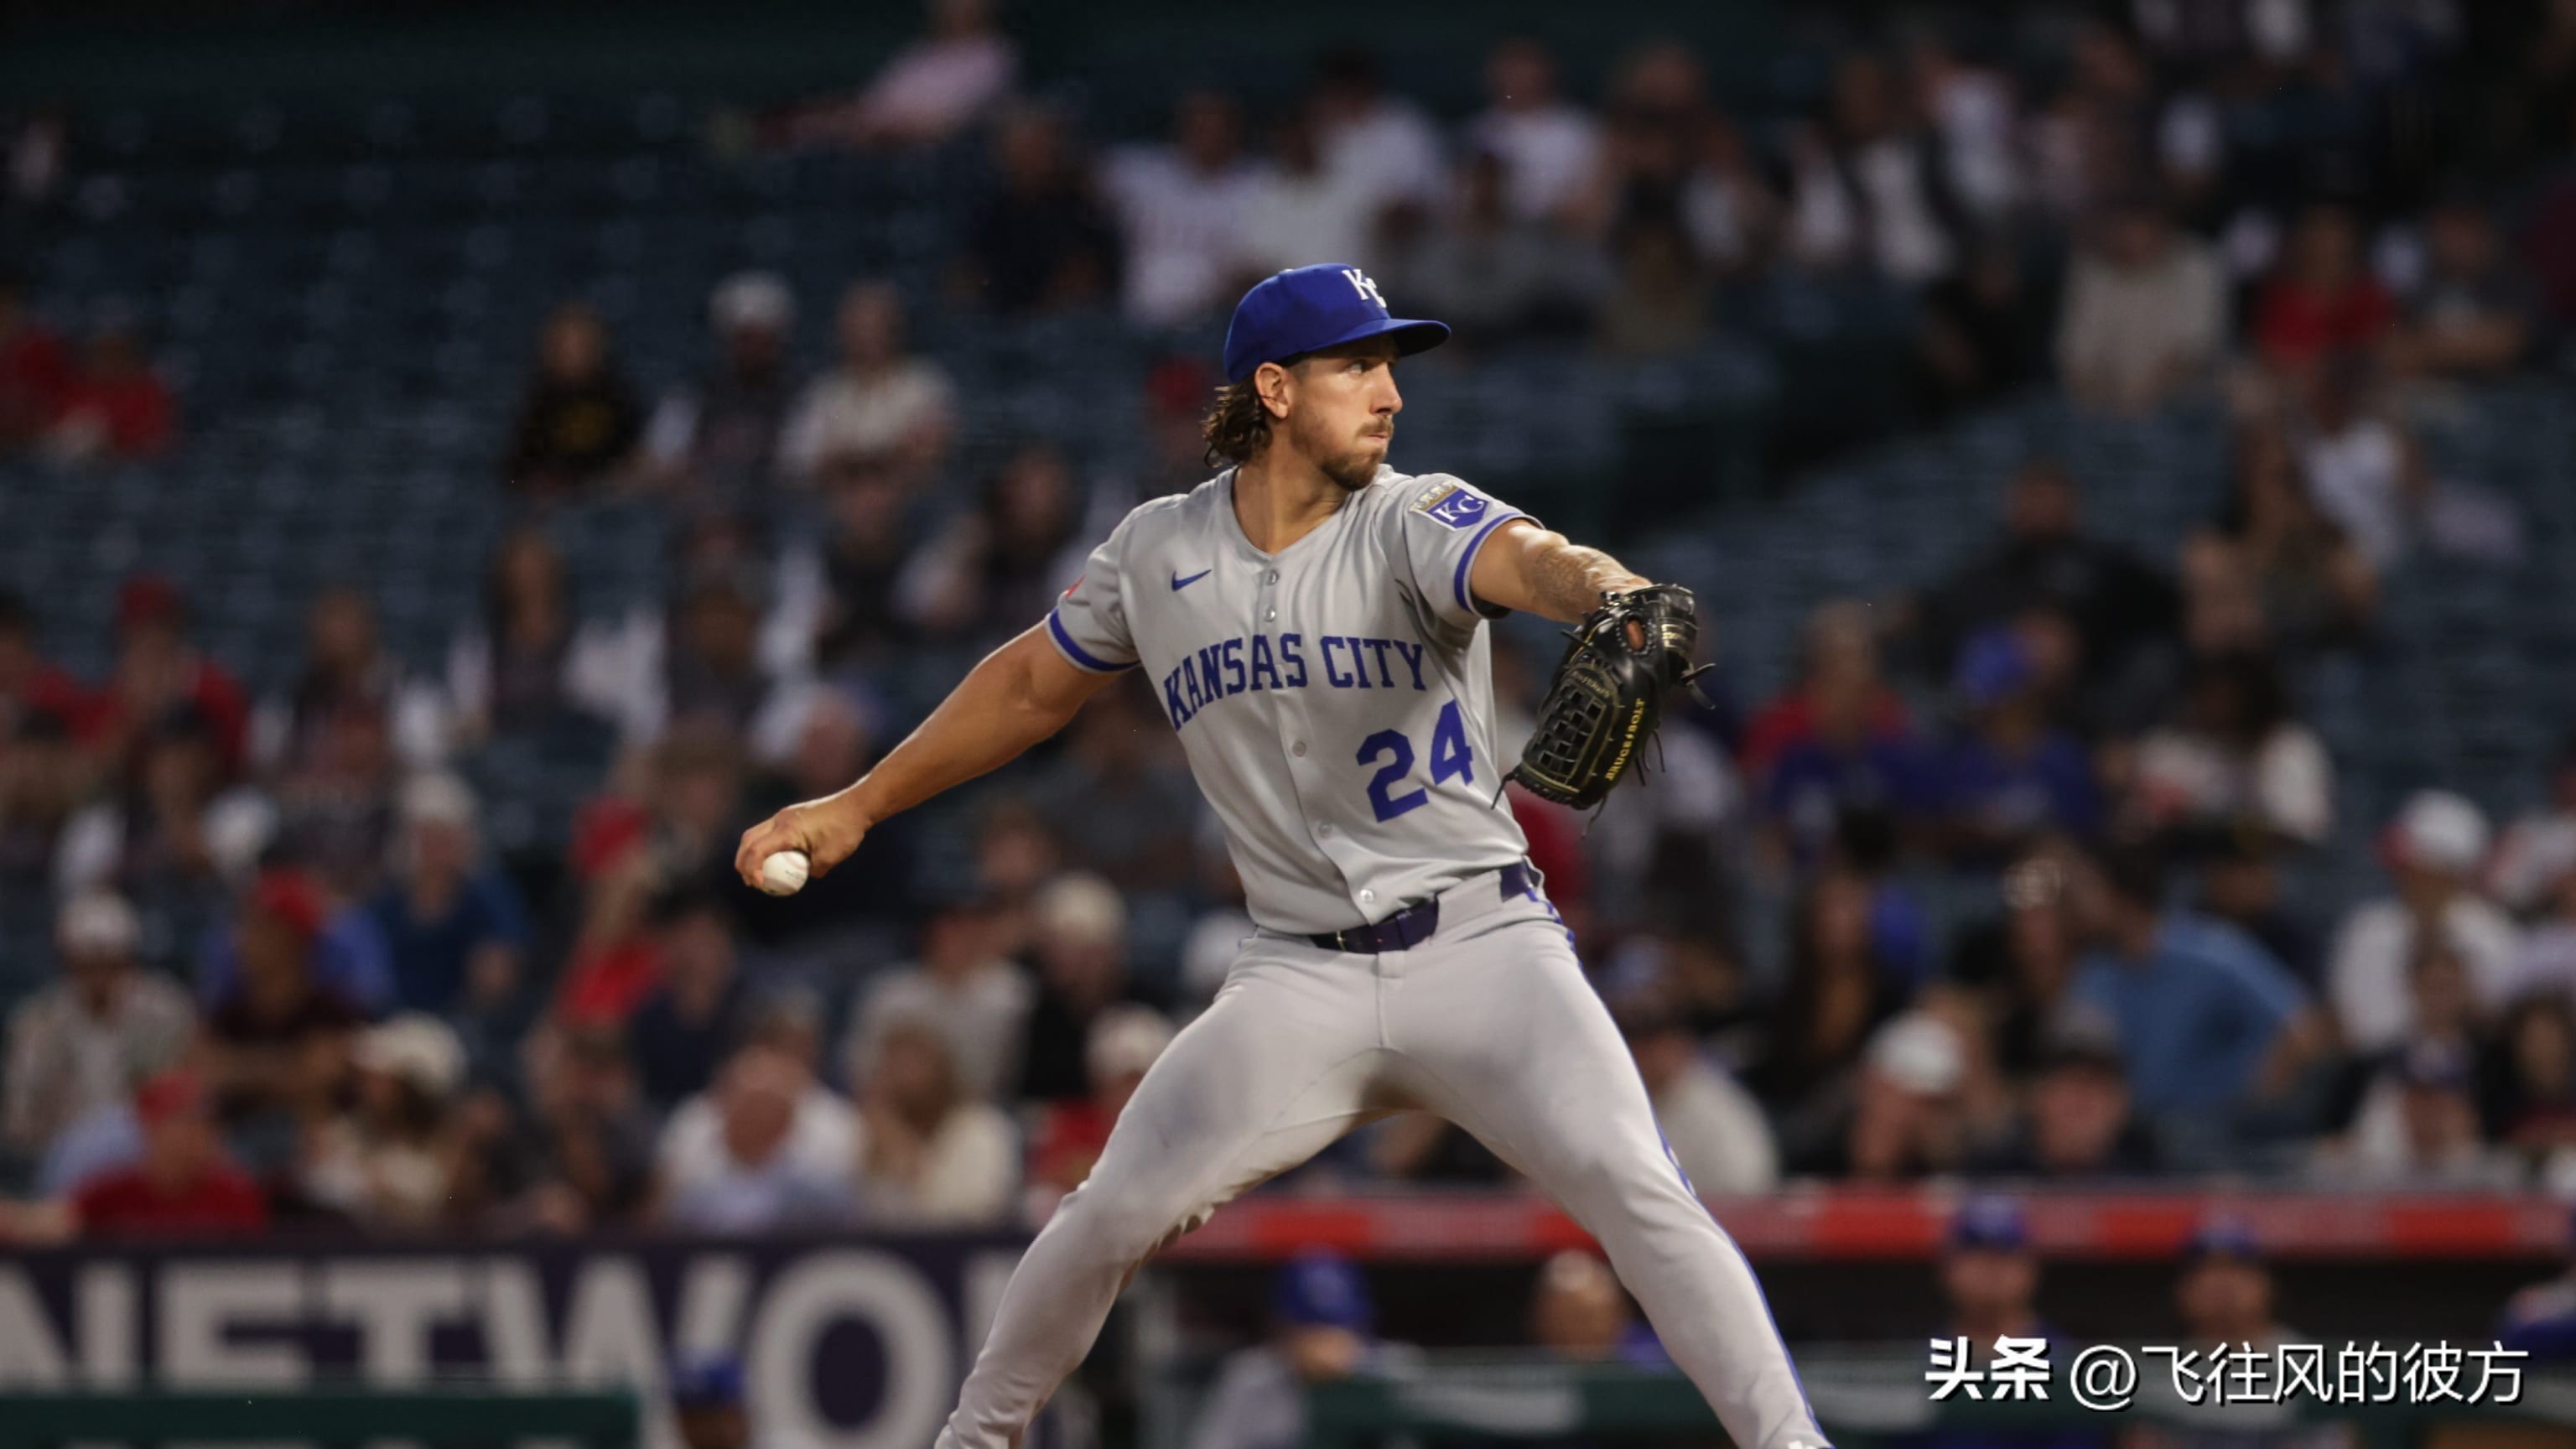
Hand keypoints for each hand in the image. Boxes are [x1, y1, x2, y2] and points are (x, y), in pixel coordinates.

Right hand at [734, 793, 869, 890]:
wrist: (857, 805)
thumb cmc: (845, 830)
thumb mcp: (830, 857)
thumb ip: (813, 870)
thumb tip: (806, 876)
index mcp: (787, 830)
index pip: (757, 850)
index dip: (752, 869)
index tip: (759, 885)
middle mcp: (781, 819)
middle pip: (748, 840)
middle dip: (743, 862)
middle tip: (749, 881)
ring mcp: (784, 815)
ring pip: (756, 833)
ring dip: (751, 852)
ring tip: (756, 873)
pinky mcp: (791, 815)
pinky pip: (769, 830)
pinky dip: (764, 845)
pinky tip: (774, 859)